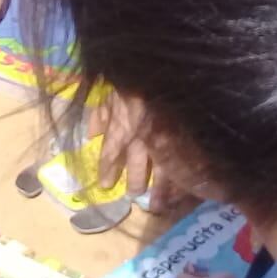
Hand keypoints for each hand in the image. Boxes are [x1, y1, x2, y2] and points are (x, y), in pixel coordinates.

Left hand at [93, 92, 187, 213]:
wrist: (162, 70)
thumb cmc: (134, 81)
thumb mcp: (112, 92)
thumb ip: (100, 114)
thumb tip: (91, 134)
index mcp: (122, 129)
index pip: (111, 155)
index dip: (107, 171)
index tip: (106, 185)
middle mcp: (141, 140)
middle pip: (136, 170)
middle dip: (134, 184)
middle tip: (133, 195)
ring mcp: (165, 143)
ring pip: (161, 174)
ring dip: (159, 192)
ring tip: (156, 206)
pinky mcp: (185, 143)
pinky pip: (183, 167)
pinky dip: (182, 182)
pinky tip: (182, 192)